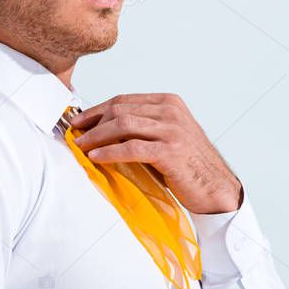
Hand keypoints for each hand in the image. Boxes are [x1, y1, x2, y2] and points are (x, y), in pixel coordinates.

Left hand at [69, 93, 242, 214]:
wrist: (215, 187)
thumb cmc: (188, 167)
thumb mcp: (167, 138)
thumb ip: (144, 129)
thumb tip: (106, 132)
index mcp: (169, 102)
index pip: (124, 100)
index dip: (97, 109)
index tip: (78, 121)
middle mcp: (171, 111)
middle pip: (120, 110)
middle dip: (92, 122)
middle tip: (74, 134)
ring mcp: (172, 130)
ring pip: (123, 125)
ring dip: (96, 136)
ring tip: (80, 147)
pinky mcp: (170, 151)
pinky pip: (131, 148)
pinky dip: (110, 152)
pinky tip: (95, 157)